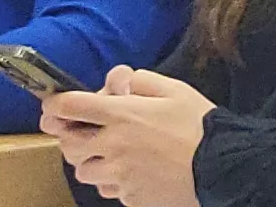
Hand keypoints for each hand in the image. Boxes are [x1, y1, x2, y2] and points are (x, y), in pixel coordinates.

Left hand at [43, 67, 214, 206]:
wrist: (223, 168)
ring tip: (111, 154)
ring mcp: (120, 176)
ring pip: (84, 172)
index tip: (52, 105)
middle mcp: (114, 146)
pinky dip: (112, 182)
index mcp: (123, 115)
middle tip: (83, 131)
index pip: (71, 107)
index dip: (54, 104)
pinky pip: (108, 190)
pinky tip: (131, 172)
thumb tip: (119, 83)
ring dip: (91, 161)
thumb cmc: (200, 126)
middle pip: (68, 144)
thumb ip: (141, 80)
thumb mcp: (175, 90)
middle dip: (69, 136)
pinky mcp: (130, 197)